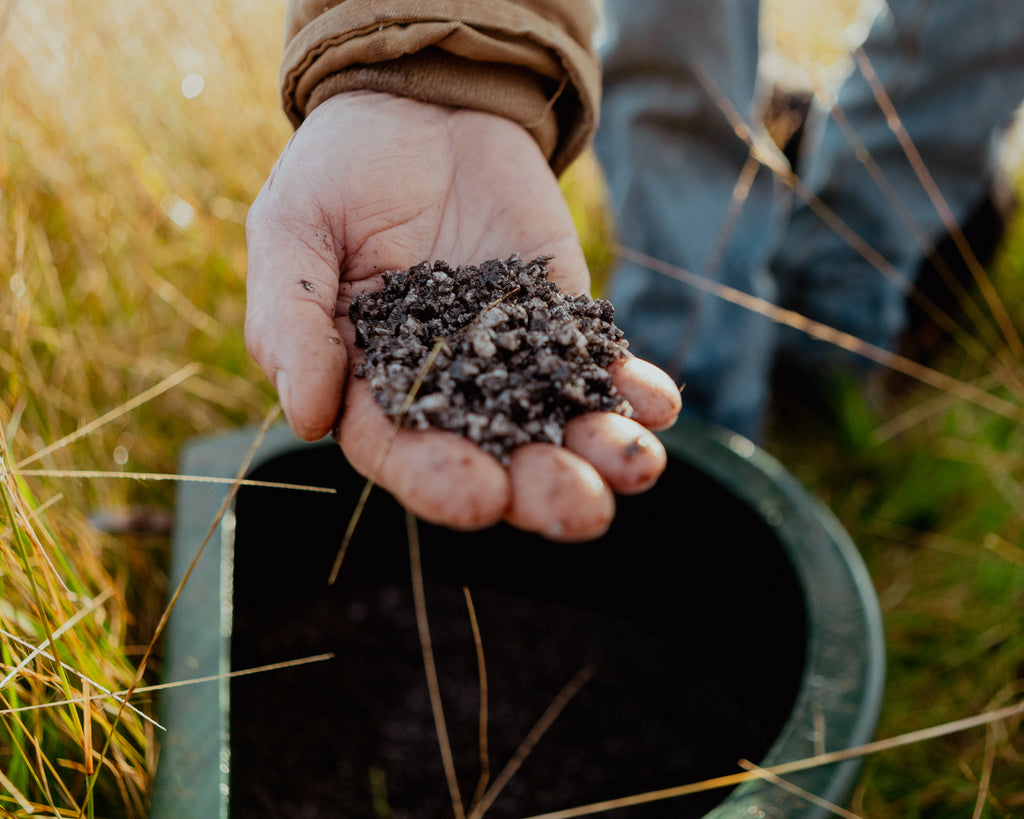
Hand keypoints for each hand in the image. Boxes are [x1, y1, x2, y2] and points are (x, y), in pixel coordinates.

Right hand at [245, 91, 680, 540]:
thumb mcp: (291, 232)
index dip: (441, 480)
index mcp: (374, 384)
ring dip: (601, 451)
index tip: (482, 495)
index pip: (406, 453)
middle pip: (497, 454)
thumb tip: (305, 416)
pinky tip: (659, 403)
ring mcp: (514, 354)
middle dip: (541, 488)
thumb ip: (291, 321)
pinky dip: (632, 386)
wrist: (418, 105)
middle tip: (583, 509)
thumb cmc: (337, 172)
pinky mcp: (564, 317)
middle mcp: (450, 386)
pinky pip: (600, 361)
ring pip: (559, 421)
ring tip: (637, 466)